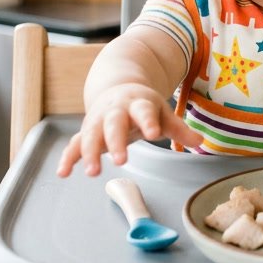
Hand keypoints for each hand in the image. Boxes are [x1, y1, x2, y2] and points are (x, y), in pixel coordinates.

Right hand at [55, 84, 203, 177]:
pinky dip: (68, 158)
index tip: (153, 134)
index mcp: (138, 103)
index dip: (148, 121)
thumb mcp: (162, 113)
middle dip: (115, 141)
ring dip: (89, 153)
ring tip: (92, 172)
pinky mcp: (86, 131)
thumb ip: (178, 128)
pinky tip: (63, 173)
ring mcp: (98, 120)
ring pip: (90, 134)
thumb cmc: (142, 106)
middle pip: (113, 124)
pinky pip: (74, 144)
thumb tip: (199, 140)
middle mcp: (115, 111)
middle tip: (120, 160)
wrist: (118, 89)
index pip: (144, 111)